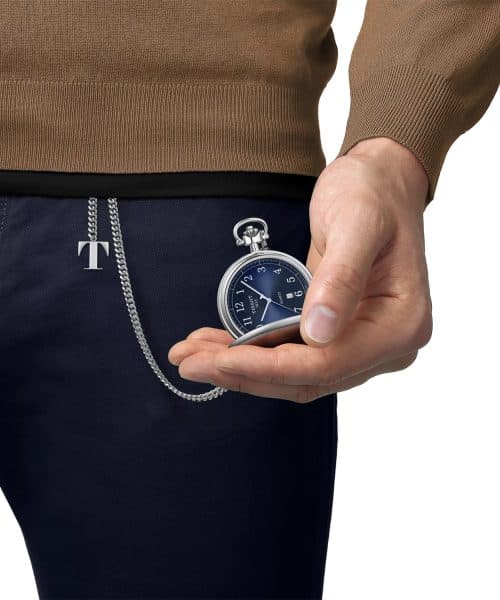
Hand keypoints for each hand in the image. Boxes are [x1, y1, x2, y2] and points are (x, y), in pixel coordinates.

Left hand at [168, 137, 432, 401]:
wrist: (379, 182)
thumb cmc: (373, 194)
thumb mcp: (356, 223)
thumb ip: (340, 278)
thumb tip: (318, 332)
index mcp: (401, 326)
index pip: (327, 363)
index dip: (268, 367)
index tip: (219, 361)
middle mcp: (385, 346)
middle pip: (307, 378)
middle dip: (244, 373)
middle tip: (188, 362)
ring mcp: (362, 344)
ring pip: (295, 374)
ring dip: (243, 368)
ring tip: (192, 355)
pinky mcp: (339, 335)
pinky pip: (294, 356)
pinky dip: (256, 354)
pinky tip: (220, 345)